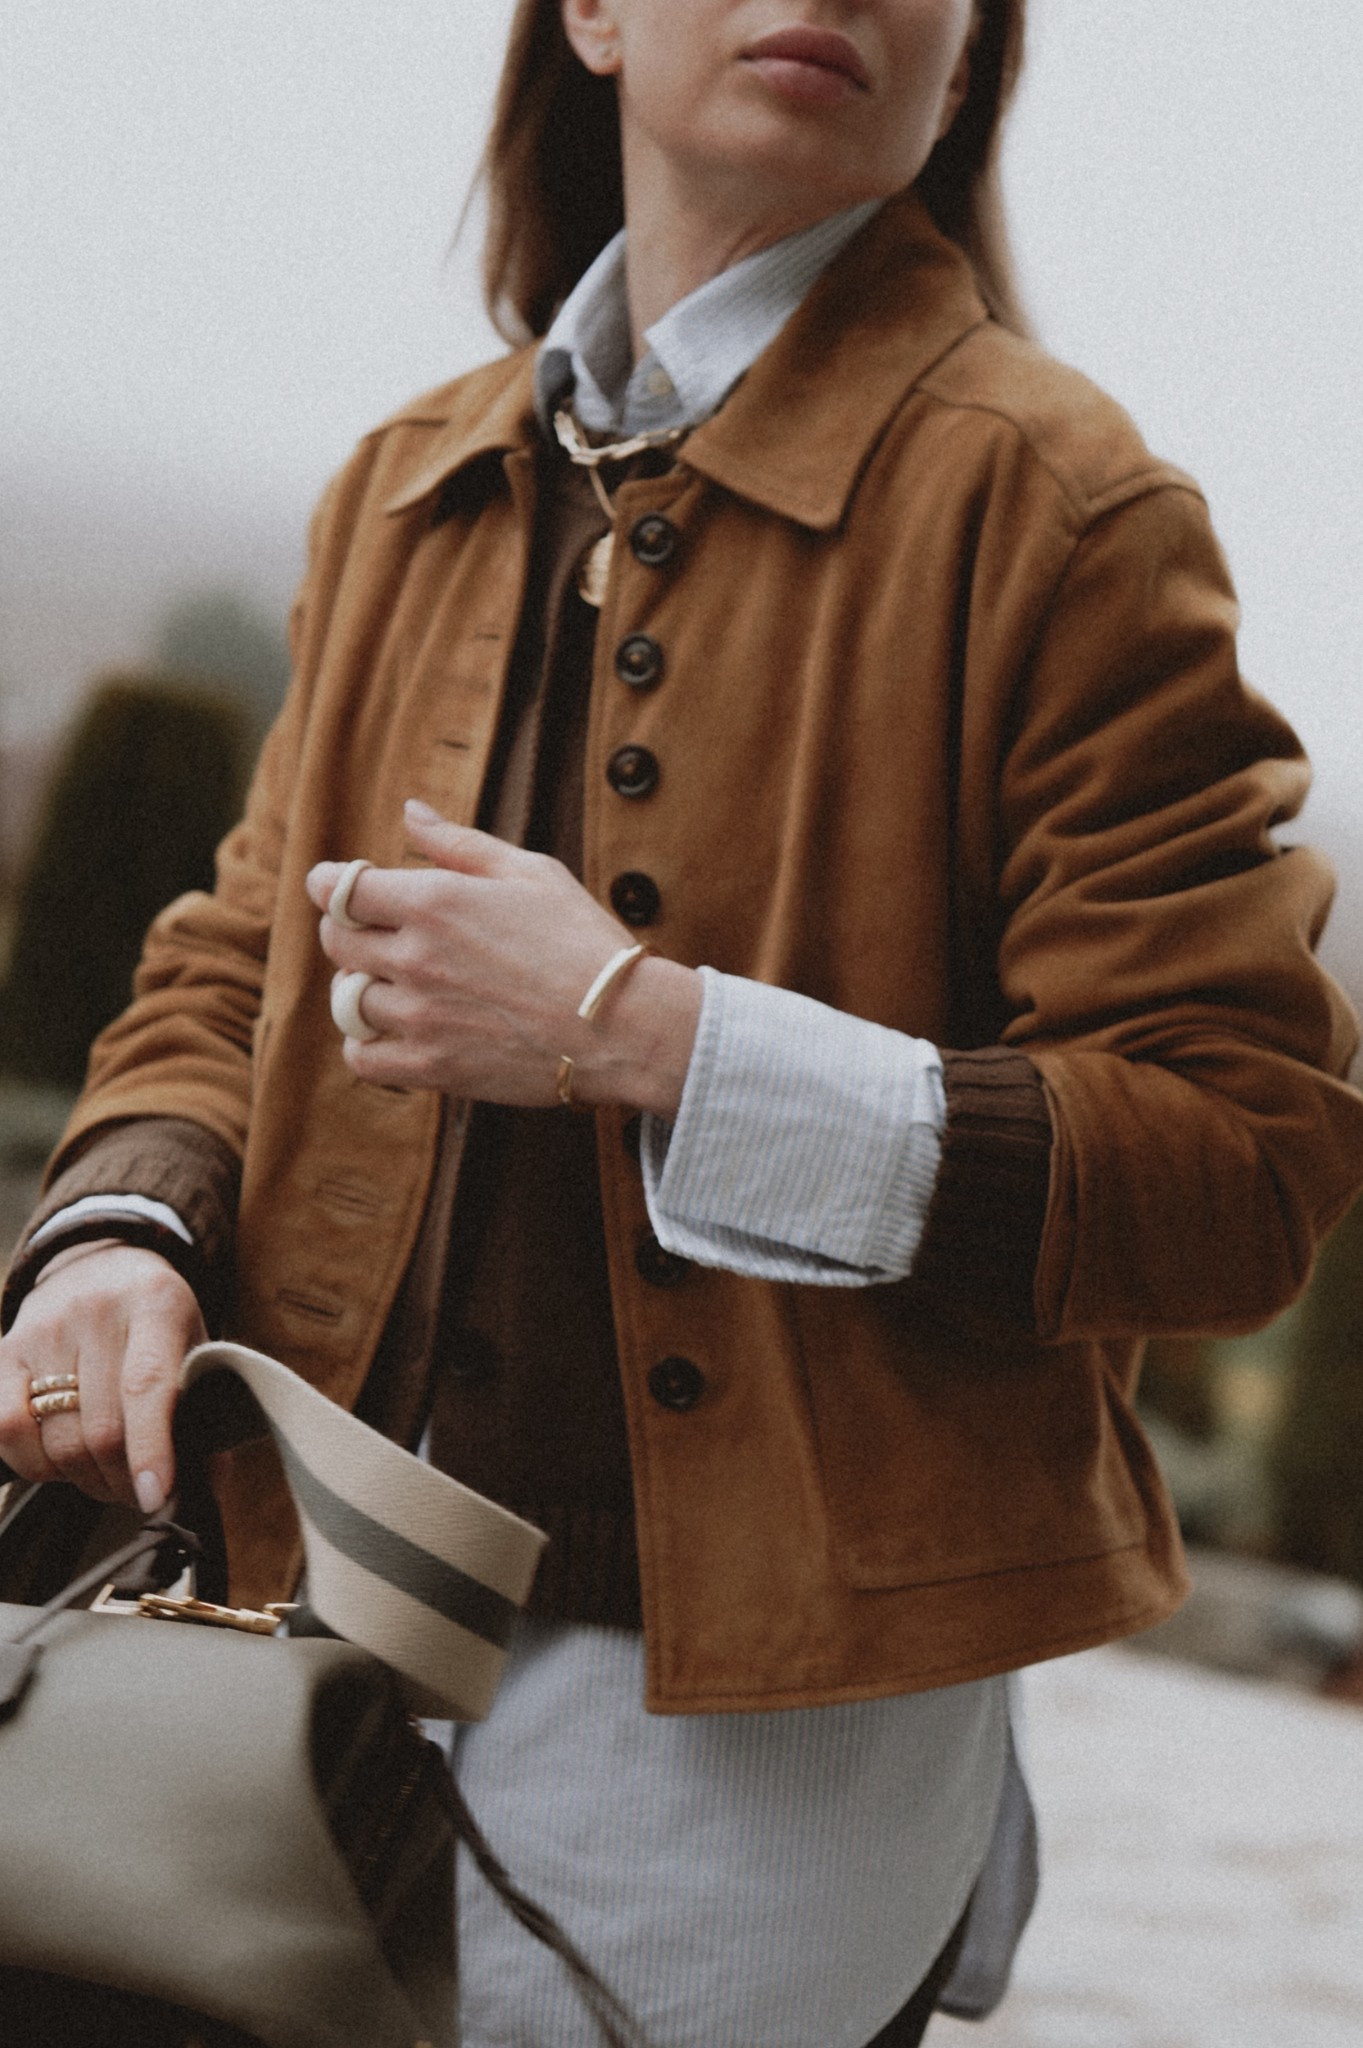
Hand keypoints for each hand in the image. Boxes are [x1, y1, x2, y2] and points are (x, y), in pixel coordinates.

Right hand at [0, 1242, 204, 1510]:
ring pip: (57, 1440)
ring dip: (84, 1480)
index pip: (147, 1385)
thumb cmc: (157, 1322)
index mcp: (156, 1304)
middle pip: (101, 1428)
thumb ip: (202, 1410)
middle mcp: (96, 1311)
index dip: (150, 1447)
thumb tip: (205, 1484)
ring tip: (105, 1477)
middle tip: (137, 1491)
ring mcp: (45, 1329)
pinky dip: (35, 1464)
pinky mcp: (5, 1350)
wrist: (100, 1265)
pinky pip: (8, 1429)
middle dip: (121, 1480)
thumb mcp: (194, 1343)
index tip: (155, 1495)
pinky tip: (59, 1460)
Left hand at [305, 801, 701, 1116]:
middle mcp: (416, 957)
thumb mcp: (531, 872)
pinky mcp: (431, 1066)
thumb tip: (411, 812)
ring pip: (347, 999)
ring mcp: (419, 1016)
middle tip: (379, 934)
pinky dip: (367, 1042)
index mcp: (435, 901)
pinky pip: (362, 1056)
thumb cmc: (584, 942)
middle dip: (348, 931)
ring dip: (362, 987)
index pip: (340, 889)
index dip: (332, 885)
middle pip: (336, 941)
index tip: (341, 888)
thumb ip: (460, 844)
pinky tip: (395, 1030)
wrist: (623, 1027)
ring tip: (399, 985)